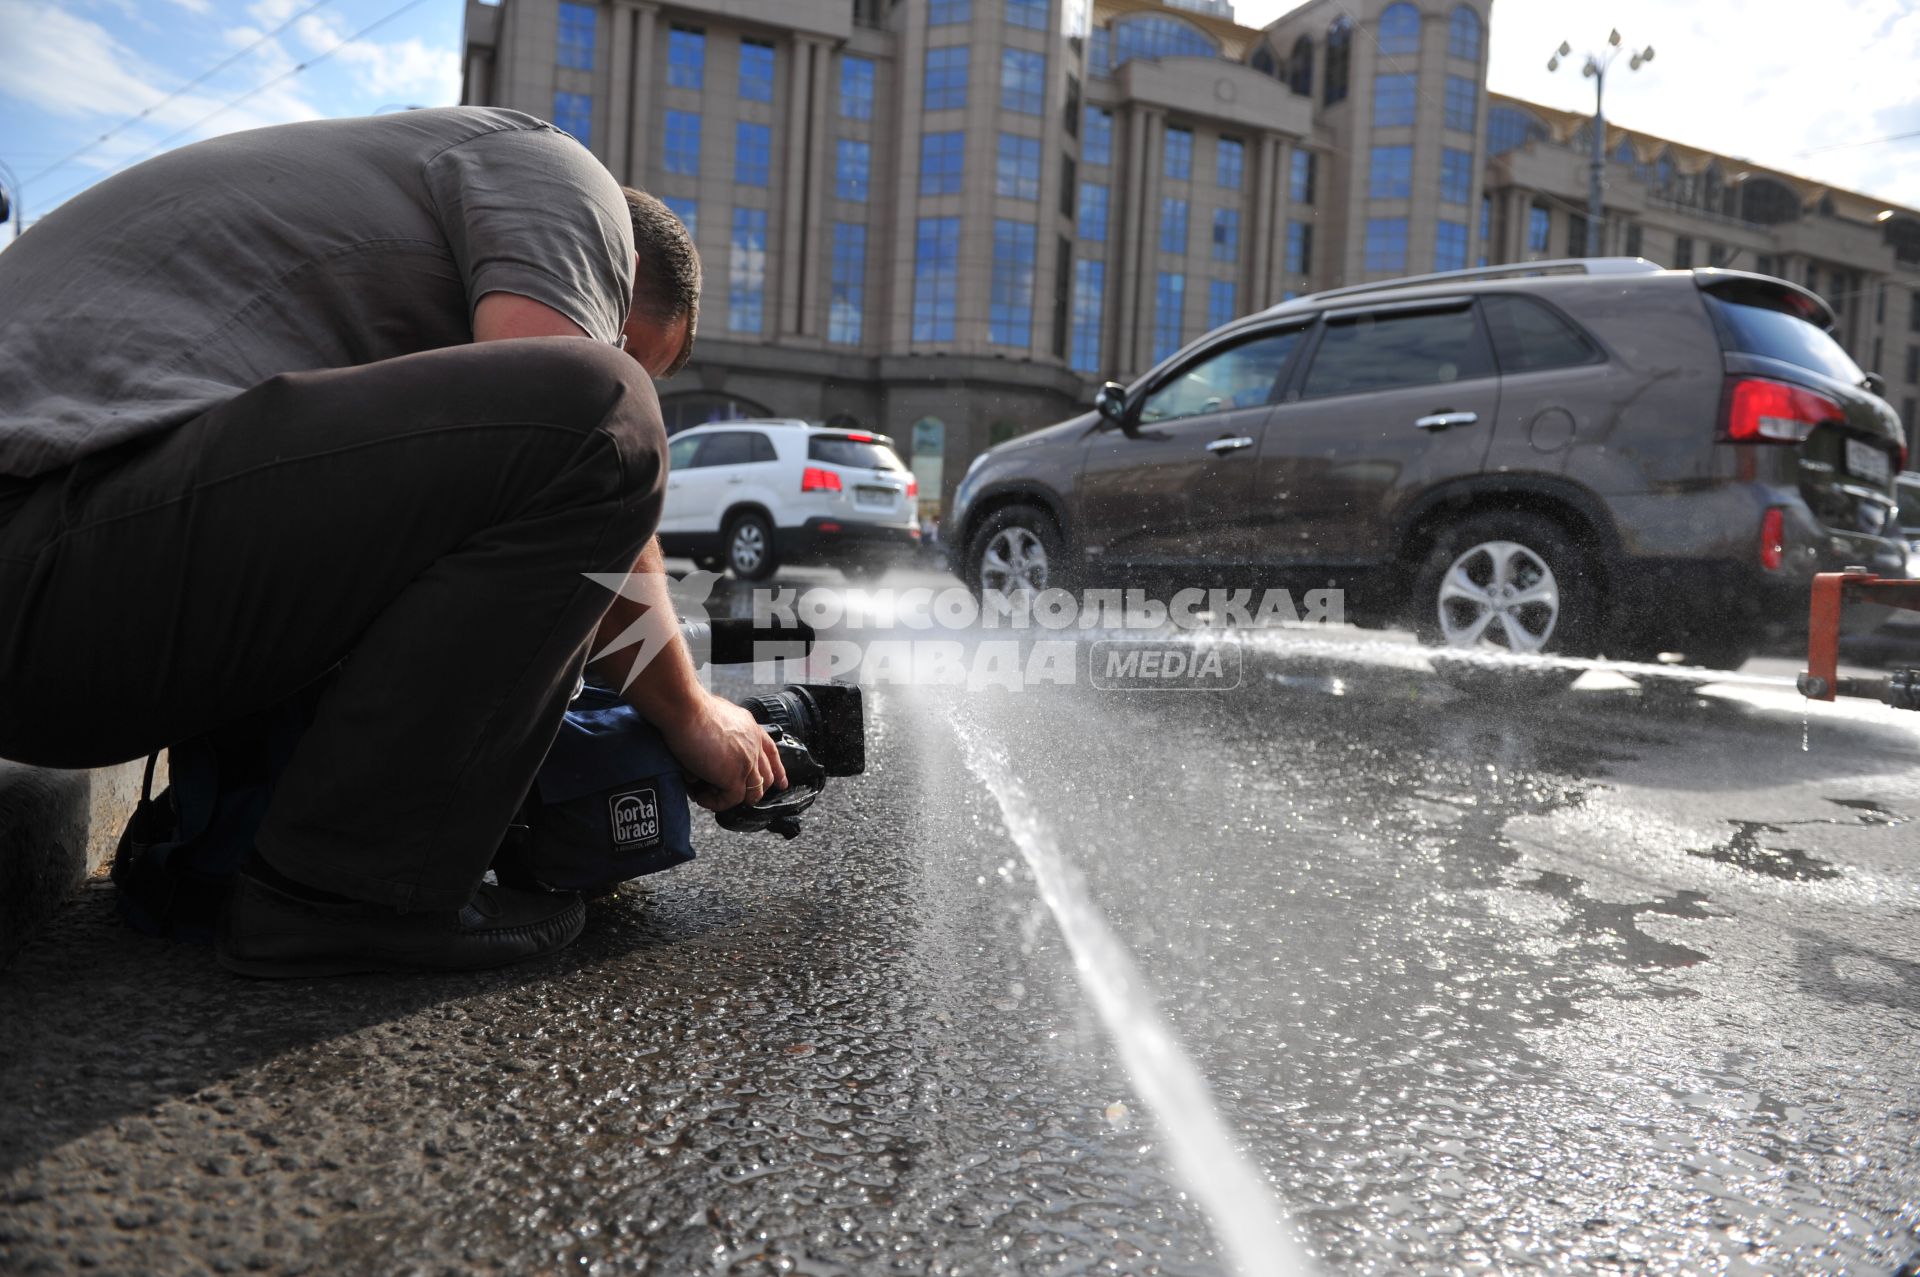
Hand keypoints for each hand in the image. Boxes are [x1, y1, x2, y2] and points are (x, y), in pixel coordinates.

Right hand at [660, 692, 788, 810]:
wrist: (685, 710)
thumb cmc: (691, 710)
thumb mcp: (716, 717)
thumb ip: (721, 733)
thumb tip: (710, 747)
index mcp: (750, 728)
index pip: (771, 752)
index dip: (777, 769)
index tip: (781, 783)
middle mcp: (753, 744)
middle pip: (767, 776)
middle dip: (757, 790)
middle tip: (744, 799)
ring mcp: (747, 762)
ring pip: (753, 792)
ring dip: (733, 798)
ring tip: (713, 797)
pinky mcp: (734, 776)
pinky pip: (731, 800)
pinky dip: (715, 803)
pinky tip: (701, 797)